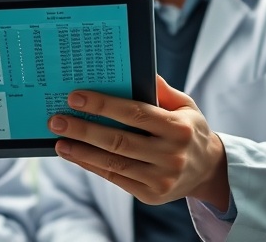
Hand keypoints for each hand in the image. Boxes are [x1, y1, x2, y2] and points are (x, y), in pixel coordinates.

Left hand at [48, 75, 229, 207]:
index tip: (76, 98)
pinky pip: (115, 178)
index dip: (103, 106)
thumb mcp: (185, 106)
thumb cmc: (190, 130)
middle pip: (118, 141)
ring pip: (113, 163)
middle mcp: (171, 155)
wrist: (209, 170)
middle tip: (57, 119)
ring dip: (81, 152)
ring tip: (59, 141)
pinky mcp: (151, 195)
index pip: (135, 114)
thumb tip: (139, 70)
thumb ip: (161, 90)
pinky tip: (75, 155)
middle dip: (83, 129)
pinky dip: (92, 165)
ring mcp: (161, 178)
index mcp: (178, 128)